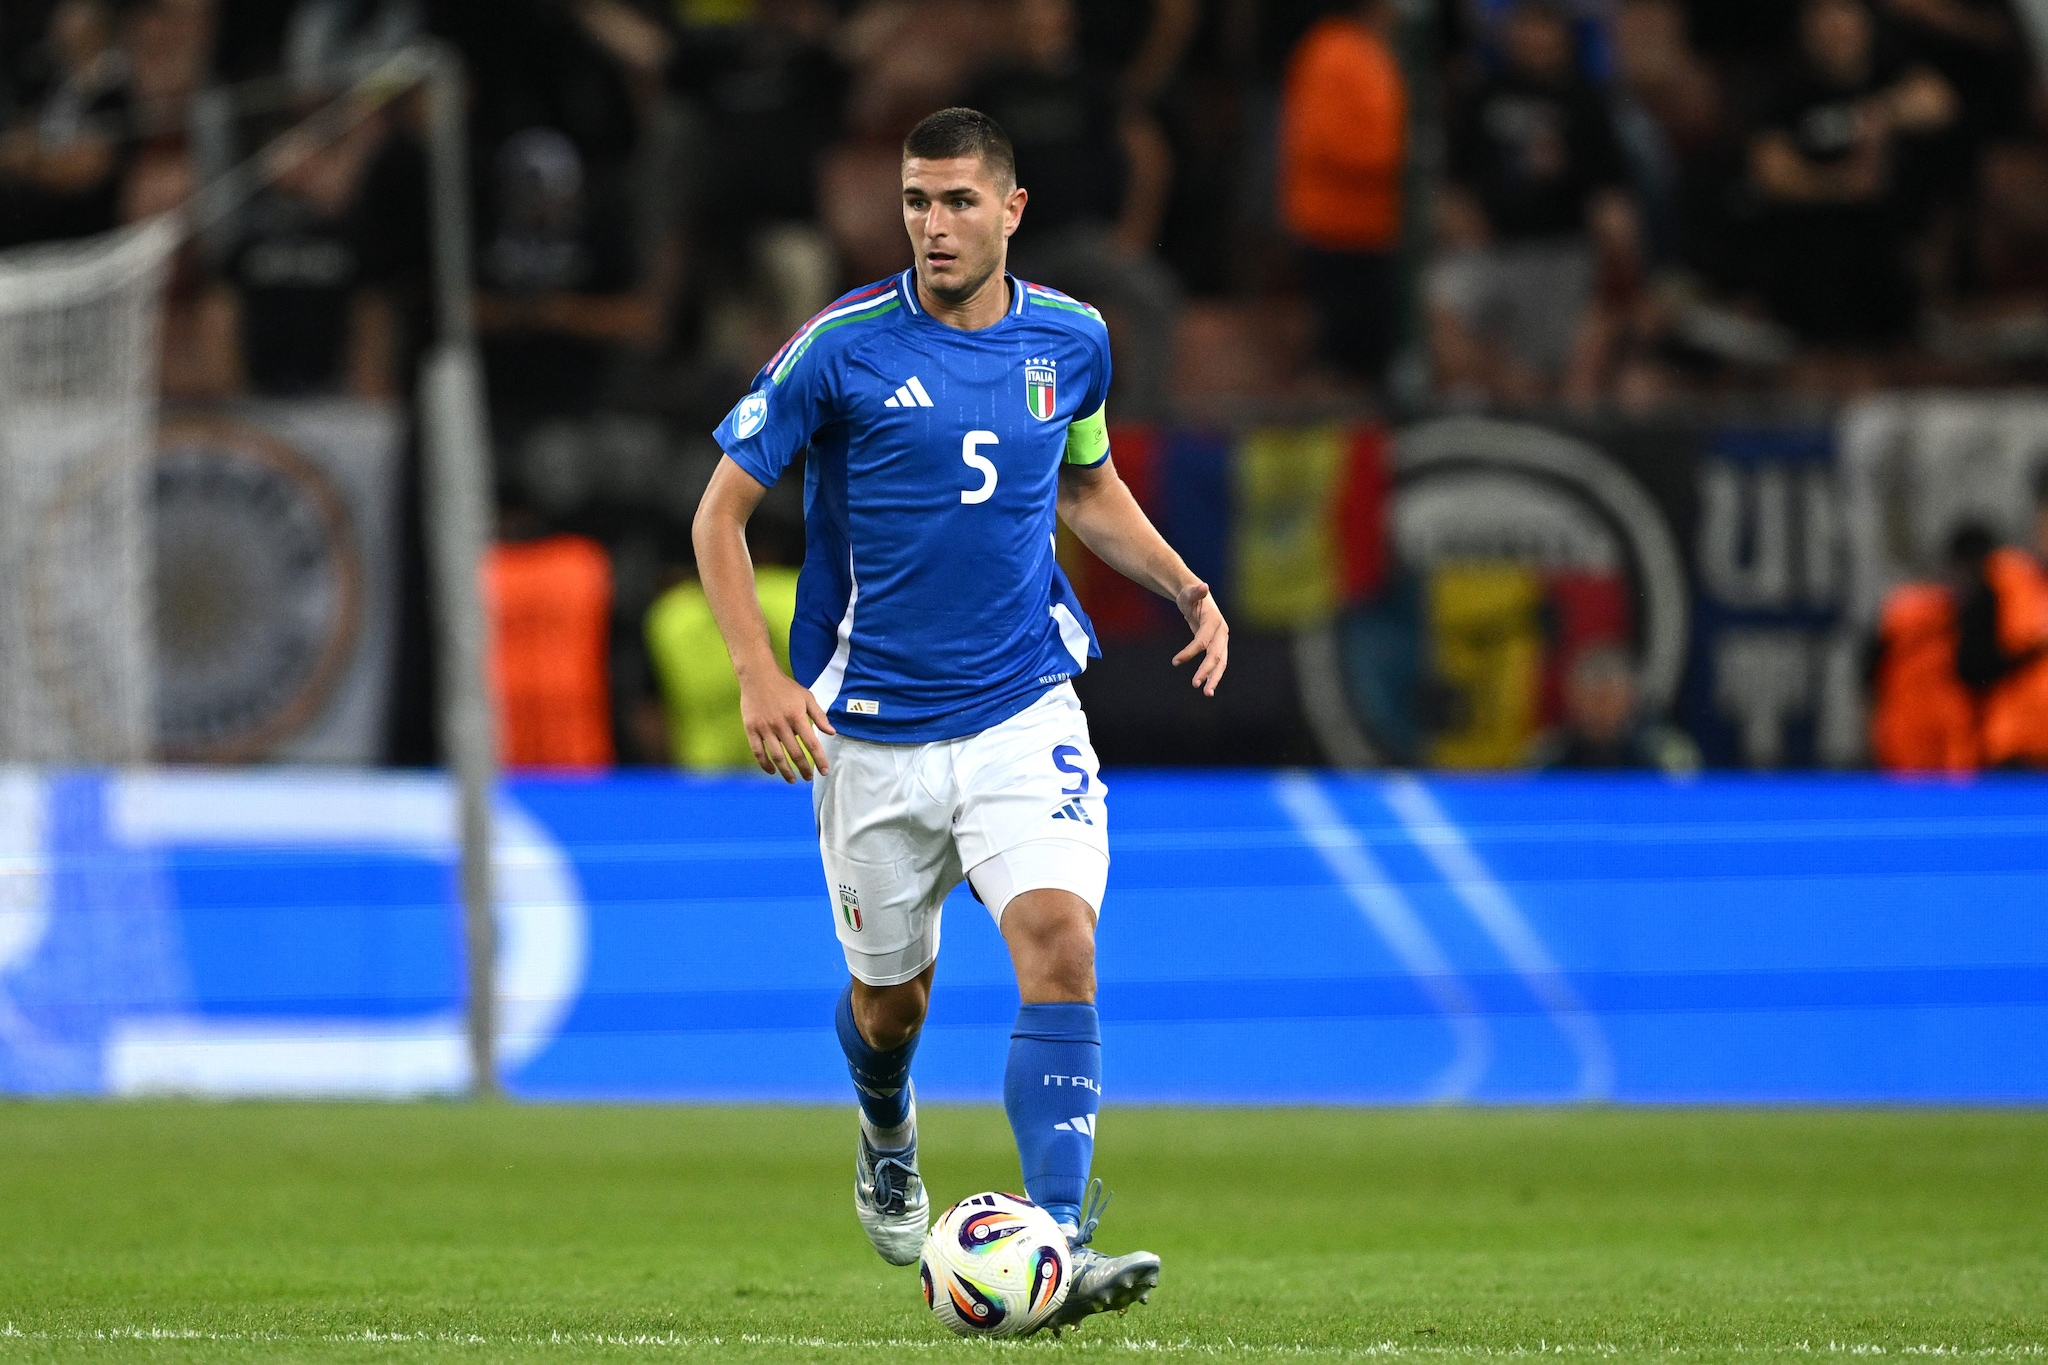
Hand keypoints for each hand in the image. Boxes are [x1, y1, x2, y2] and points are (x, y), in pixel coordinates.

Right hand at [740, 670, 834, 781]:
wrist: (758, 675)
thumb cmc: (785, 687)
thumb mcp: (806, 697)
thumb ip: (819, 716)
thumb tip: (831, 732)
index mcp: (797, 716)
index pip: (812, 744)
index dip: (819, 760)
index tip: (824, 771)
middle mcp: (781, 724)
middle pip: (795, 754)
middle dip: (804, 769)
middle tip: (808, 778)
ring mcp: (765, 727)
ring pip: (777, 756)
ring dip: (786, 771)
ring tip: (792, 780)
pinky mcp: (751, 729)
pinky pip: (758, 752)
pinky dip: (765, 764)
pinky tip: (772, 771)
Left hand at [1172, 581, 1228, 695]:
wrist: (1197, 597)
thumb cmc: (1190, 594)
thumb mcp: (1189, 592)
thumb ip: (1196, 591)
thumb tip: (1204, 586)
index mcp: (1214, 620)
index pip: (1203, 640)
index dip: (1190, 651)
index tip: (1175, 661)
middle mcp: (1221, 632)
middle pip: (1216, 654)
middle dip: (1207, 671)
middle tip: (1195, 685)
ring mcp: (1221, 640)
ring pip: (1220, 662)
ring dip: (1214, 678)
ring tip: (1207, 694)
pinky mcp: (1217, 646)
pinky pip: (1216, 663)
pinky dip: (1211, 674)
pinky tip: (1205, 686)